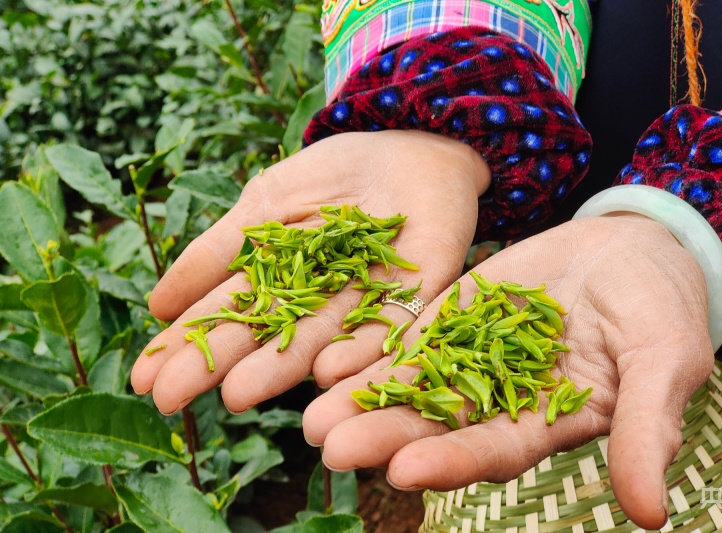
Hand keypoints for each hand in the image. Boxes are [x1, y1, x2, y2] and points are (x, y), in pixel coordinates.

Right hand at [131, 130, 489, 414]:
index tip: (144, 382)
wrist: (407, 140)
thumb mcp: (267, 203)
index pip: (228, 319)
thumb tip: (158, 306)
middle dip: (220, 367)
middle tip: (172, 400)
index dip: (187, 348)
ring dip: (281, 367)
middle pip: (265, 339)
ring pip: (321, 338)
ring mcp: (367, 301)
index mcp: (282, 286)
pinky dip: (363, 346)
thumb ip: (219, 250)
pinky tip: (329, 370)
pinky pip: (392, 323)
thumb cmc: (332, 175)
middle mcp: (319, 304)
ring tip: (238, 393)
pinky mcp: (418, 291)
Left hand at [302, 214, 714, 529]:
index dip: (452, 462)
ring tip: (313, 415)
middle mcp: (498, 400)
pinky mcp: (452, 316)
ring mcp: (469, 356)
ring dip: (363, 402)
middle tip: (331, 447)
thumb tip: (649, 515)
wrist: (633, 248)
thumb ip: (647, 429)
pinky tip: (328, 361)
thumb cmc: (661, 308)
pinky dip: (372, 350)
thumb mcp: (665, 362)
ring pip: (411, 385)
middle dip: (385, 437)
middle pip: (435, 426)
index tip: (404, 472)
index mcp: (546, 423)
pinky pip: (409, 335)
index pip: (493, 451)